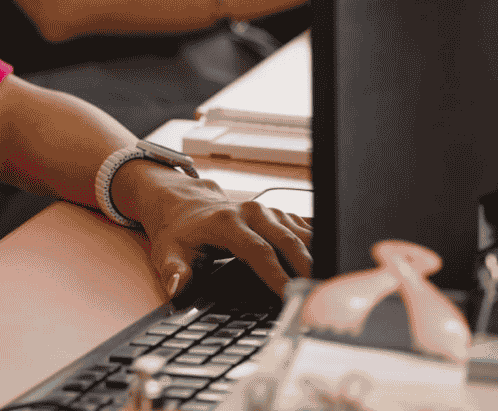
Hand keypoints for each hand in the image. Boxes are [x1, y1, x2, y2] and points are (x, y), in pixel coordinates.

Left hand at [115, 162, 312, 298]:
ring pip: (300, 232)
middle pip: (287, 240)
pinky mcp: (278, 214)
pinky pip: (304, 227)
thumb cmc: (178, 230)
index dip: (276, 274)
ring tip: (331, 280)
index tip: (289, 295)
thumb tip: (178, 286)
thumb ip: (173, 270)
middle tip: (318, 293)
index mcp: (227, 221)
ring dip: (317, 255)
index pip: (258, 251)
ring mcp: (268, 211)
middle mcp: (251, 212)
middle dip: (305, 267)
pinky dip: (318, 243)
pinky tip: (331, 260)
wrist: (184, 202)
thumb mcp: (166, 250)